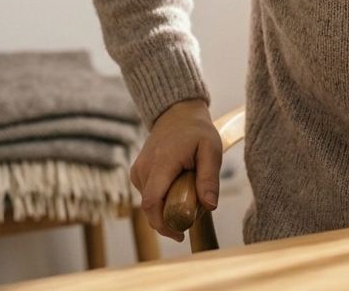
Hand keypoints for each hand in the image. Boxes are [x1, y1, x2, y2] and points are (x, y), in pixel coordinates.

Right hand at [130, 98, 221, 240]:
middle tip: (191, 217)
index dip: (163, 224)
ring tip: (188, 192)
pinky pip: (149, 196)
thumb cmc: (197, 131)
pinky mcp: (137, 174)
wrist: (177, 114)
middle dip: (169, 220)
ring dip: (167, 208)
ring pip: (150, 203)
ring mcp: (138, 171)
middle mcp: (144, 168)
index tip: (180, 234)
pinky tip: (178, 188)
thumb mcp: (211, 150)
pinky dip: (163, 199)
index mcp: (161, 162)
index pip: (152, 202)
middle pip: (150, 208)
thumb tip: (209, 206)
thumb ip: (209, 178)